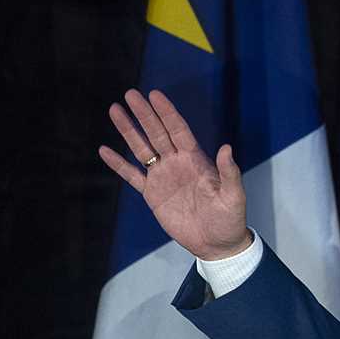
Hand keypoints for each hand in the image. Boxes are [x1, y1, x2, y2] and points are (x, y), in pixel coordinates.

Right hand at [99, 89, 250, 259]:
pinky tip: (105, 150)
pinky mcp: (153, 195)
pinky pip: (132, 176)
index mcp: (197, 160)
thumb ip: (229, 173)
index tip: (155, 95)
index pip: (179, 130)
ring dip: (128, 130)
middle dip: (144, 114)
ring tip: (114, 110)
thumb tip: (226, 148)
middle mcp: (177, 164)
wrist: (217, 244)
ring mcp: (163, 178)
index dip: (167, 113)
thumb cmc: (230, 220)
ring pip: (142, 149)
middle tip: (130, 93)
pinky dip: (118, 164)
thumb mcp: (234, 196)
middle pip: (157, 133)